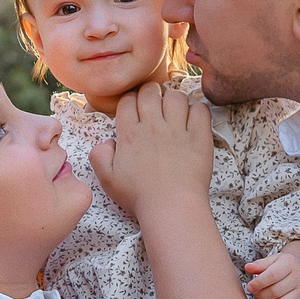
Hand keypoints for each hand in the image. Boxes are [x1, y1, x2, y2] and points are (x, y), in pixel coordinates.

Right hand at [88, 82, 213, 217]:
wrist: (170, 207)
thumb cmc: (139, 196)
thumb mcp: (107, 179)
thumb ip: (99, 156)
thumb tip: (108, 141)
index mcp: (130, 133)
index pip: (128, 100)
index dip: (130, 101)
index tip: (134, 109)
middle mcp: (153, 126)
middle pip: (150, 92)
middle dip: (150, 93)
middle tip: (154, 105)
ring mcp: (178, 129)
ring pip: (176, 96)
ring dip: (173, 99)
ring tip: (174, 110)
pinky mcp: (199, 137)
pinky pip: (200, 109)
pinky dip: (197, 109)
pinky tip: (193, 119)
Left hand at [244, 240, 299, 298]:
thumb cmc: (282, 265)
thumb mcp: (272, 260)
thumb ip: (260, 264)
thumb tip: (248, 268)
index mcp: (290, 263)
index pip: (272, 275)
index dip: (258, 283)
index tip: (250, 287)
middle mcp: (299, 278)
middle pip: (275, 292)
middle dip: (260, 296)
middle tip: (256, 294)